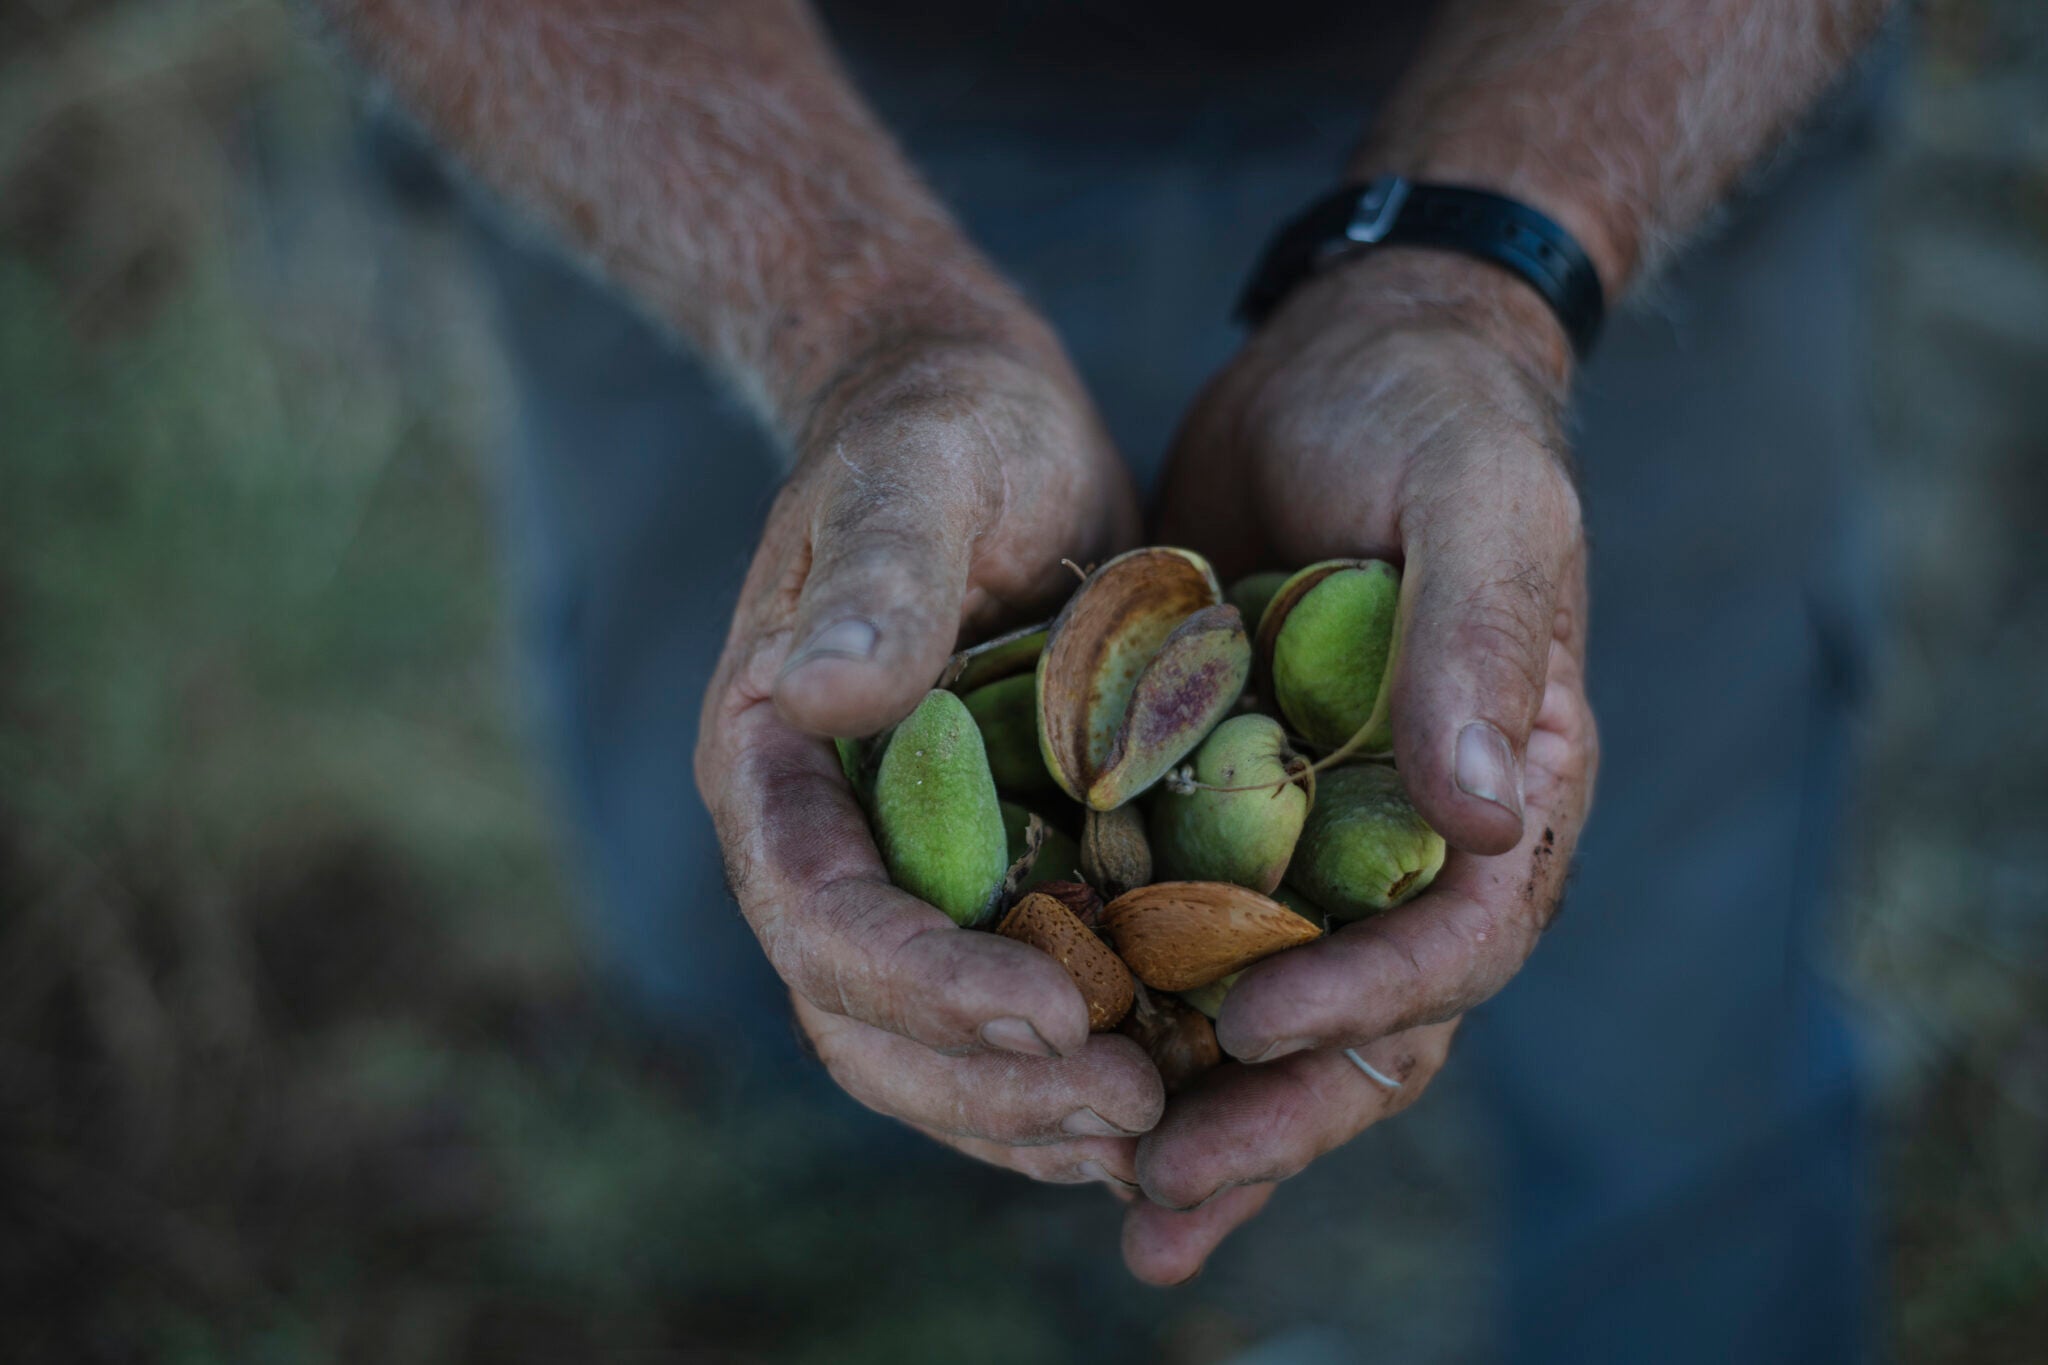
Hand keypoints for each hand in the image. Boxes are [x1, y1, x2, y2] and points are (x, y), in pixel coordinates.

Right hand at [695, 330, 1163, 1188]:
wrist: (982, 417)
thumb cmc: (944, 424)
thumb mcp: (919, 473)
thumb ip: (878, 577)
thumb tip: (815, 693)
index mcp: (769, 761)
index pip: (819, 920)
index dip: (926, 987)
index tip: (1056, 1015)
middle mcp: (818, 838)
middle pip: (861, 1020)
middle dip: (985, 1085)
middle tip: (1130, 1109)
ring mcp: (897, 864)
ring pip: (925, 1044)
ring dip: (1026, 1107)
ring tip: (1152, 1129)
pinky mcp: (980, 868)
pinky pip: (999, 1002)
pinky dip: (1061, 1063)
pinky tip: (1161, 1085)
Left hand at [1127, 252, 1599, 1280]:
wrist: (1348, 356)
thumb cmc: (1431, 412)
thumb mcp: (1477, 497)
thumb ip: (1486, 642)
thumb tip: (1493, 815)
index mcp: (1516, 786)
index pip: (1458, 940)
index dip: (1361, 998)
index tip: (1245, 1028)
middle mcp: (1424, 835)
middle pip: (1369, 1019)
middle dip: (1274, 1115)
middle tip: (1159, 1196)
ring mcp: (1328, 830)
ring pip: (1280, 1005)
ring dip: (1210, 1112)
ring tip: (1123, 1205)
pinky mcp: (1235, 806)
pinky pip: (1196, 936)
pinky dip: (1149, 1015)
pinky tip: (1067, 1077)